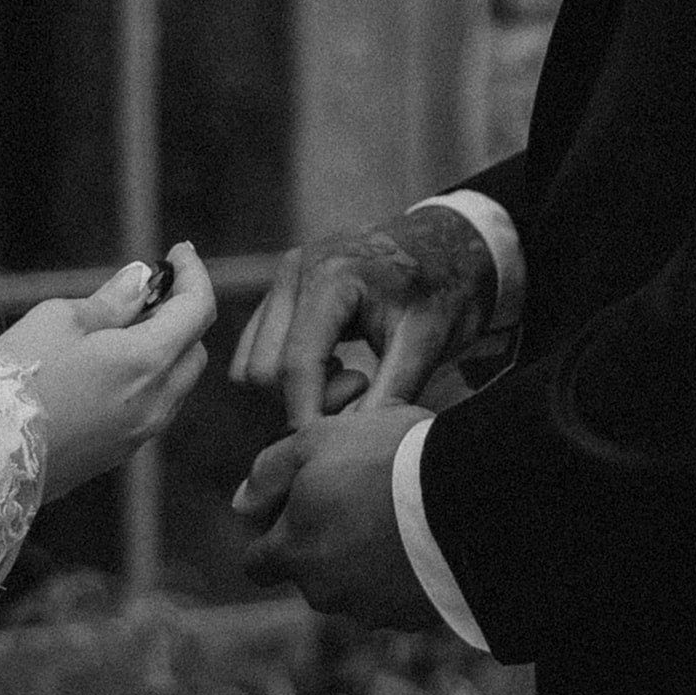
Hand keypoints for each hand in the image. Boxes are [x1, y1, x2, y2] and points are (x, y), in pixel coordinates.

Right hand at [0, 240, 215, 499]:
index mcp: (146, 361)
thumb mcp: (56, 321)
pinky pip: (155, 407)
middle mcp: (157, 401)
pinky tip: (106, 369)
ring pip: (177, 382)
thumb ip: (110, 300)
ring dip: (164, 350)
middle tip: (141, 293)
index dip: (194, 274)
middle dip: (179, 314)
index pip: (199, 309)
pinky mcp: (122, 452)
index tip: (179, 253)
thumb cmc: (10, 381)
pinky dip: (147, 380)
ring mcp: (142, 432)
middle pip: (194, 347)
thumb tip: (141, 280)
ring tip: (118, 331)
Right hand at [229, 206, 496, 427]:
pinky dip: (285, 375)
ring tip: (348, 378)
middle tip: (362, 391)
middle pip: (262, 370)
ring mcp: (280, 279)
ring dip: (290, 390)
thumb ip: (389, 393)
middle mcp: (293, 272)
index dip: (308, 415)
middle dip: (303, 400)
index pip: (296, 364)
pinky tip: (331, 366)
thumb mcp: (426, 342)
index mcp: (330, 276)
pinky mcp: (278, 292)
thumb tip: (350, 445)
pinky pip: (255, 351)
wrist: (446, 244)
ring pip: (249, 365)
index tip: (331, 449)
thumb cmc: (443, 288)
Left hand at [233, 405, 442, 630]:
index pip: (258, 565)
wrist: (468, 496)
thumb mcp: (316, 440)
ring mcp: (373, 610)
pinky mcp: (417, 617)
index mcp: (293, 552)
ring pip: (357, 588)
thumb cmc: (385, 459)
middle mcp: (326, 591)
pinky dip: (406, 575)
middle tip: (361, 502)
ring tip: (400, 518)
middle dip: (326, 547)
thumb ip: (269, 472)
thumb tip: (241, 504)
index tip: (298, 511)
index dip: (271, 537)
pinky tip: (427, 540)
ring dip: (368, 563)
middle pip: (312, 575)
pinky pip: (400, 597)